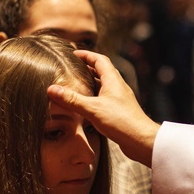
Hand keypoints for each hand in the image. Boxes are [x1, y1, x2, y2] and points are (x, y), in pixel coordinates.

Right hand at [47, 50, 159, 166]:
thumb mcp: (93, 109)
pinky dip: (94, 96)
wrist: (142, 140)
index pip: (100, 60)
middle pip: (102, 71)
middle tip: (72, 68)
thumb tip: (51, 89)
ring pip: (103, 85)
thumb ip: (72, 99)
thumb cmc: (121, 121)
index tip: (74, 53)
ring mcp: (119, 99)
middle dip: (87, 67)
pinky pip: (104, 98)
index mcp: (113, 80)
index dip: (87, 55)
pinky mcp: (119, 111)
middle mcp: (117, 87)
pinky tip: (86, 104)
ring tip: (75, 84)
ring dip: (90, 82)